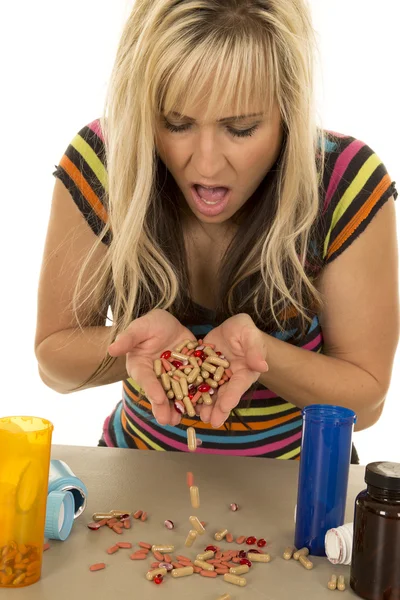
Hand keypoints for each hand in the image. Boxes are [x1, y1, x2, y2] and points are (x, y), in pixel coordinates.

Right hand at [108, 309, 194, 425]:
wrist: (169, 324)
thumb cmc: (149, 325)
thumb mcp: (139, 328)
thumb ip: (128, 338)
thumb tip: (111, 349)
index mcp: (141, 367)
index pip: (146, 379)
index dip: (151, 389)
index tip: (157, 398)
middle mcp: (157, 377)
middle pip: (160, 393)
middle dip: (163, 407)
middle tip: (168, 420)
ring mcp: (174, 377)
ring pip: (177, 394)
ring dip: (180, 407)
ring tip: (184, 419)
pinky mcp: (189, 374)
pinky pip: (194, 385)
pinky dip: (198, 396)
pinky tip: (204, 405)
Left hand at [201, 314, 268, 427]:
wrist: (228, 329)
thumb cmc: (243, 330)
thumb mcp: (248, 333)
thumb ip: (254, 349)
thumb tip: (262, 366)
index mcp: (245, 371)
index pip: (239, 385)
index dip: (232, 396)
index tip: (225, 407)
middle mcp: (230, 379)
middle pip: (224, 395)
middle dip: (218, 409)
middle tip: (211, 422)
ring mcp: (215, 378)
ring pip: (210, 393)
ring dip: (205, 406)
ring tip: (198, 417)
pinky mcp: (202, 373)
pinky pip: (196, 384)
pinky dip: (191, 393)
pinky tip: (184, 402)